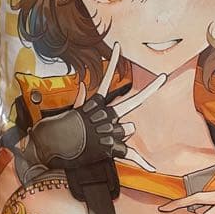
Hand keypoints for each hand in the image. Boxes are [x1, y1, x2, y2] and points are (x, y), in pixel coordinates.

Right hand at [27, 42, 165, 174]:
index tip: (118, 45)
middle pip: (132, 102)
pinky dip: (141, 162)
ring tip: (99, 142)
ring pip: (128, 129)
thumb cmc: (59, 128)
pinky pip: (130, 154)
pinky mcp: (110, 147)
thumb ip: (81, 98)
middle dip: (151, 88)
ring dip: (119, 135)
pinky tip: (151, 168)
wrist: (51, 144)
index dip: (113, 61)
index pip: (108, 80)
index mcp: (96, 103)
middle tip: (163, 77)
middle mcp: (106, 113)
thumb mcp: (72, 111)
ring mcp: (109, 129)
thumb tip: (82, 84)